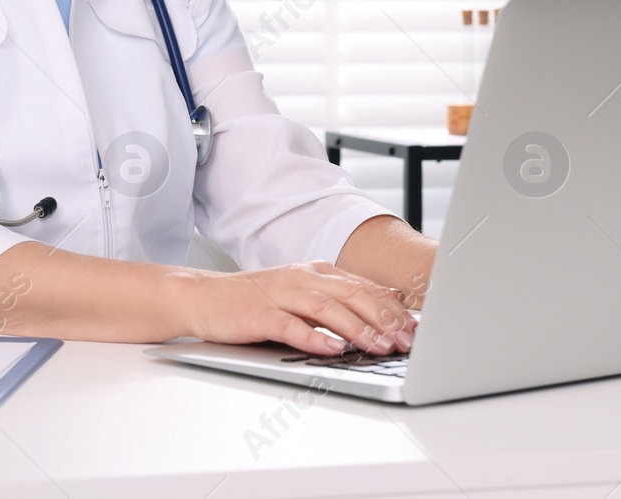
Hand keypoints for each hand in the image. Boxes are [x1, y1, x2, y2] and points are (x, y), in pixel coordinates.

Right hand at [179, 262, 417, 356]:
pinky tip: (333, 349)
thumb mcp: (305, 291)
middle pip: (352, 294)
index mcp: (317, 272)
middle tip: (407, 340)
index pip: (364, 288)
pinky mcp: (259, 314)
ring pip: (326, 308)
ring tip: (379, 346)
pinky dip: (314, 337)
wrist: (203, 297)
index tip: (417, 328)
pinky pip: (290, 325)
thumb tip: (390, 297)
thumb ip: (344, 294)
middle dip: (384, 318)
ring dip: (356, 328)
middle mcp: (302, 278)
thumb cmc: (256, 300)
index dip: (393, 308)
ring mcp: (280, 294)